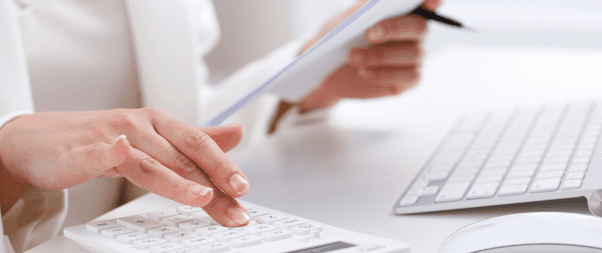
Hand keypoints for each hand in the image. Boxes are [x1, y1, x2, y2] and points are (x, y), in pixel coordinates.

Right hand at [0, 108, 249, 226]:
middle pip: (182, 156)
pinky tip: (120, 153)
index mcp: (161, 123)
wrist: (43, 139)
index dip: (224, 166)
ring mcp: (112, 136)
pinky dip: (110, 153)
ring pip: (150, 161)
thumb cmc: (104, 138)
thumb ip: (196, 139)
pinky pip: (99, 153)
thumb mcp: (156, 136)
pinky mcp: (83, 151)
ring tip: (202, 197)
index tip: (244, 189)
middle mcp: (141, 126)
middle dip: (213, 181)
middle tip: (236, 201)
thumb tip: (236, 134)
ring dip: (177, 180)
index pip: (199, 146)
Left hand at [296, 0, 441, 111]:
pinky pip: (409, 75)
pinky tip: (364, 72)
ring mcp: (414, 56)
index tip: (429, 1)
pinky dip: (385, 73)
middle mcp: (414, 33)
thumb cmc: (341, 39)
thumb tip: (374, 1)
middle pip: (419, 27)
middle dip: (394, 29)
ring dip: (379, 55)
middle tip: (369, 34)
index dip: (430, 1)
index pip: (427, 3)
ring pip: (412, 53)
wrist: (330, 71)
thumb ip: (364, 7)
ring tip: (353, 57)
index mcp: (403, 11)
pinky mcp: (410, 79)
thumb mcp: (346, 21)